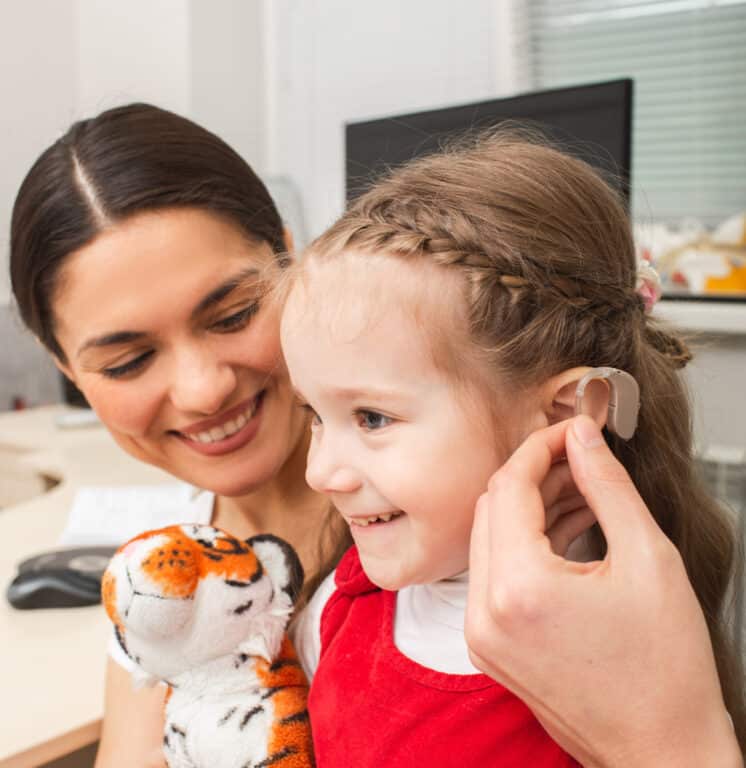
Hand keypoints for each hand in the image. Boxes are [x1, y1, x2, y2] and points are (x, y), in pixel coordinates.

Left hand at [466, 416, 740, 767]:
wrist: (662, 750)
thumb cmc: (665, 670)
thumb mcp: (648, 558)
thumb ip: (607, 485)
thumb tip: (582, 437)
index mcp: (519, 589)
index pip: (509, 486)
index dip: (538, 448)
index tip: (568, 432)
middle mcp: (484, 612)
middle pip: (491, 508)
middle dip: (533, 475)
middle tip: (578, 459)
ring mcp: (480, 632)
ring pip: (489, 537)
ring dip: (529, 507)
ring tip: (581, 493)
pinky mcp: (487, 644)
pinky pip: (493, 572)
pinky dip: (523, 543)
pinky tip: (565, 527)